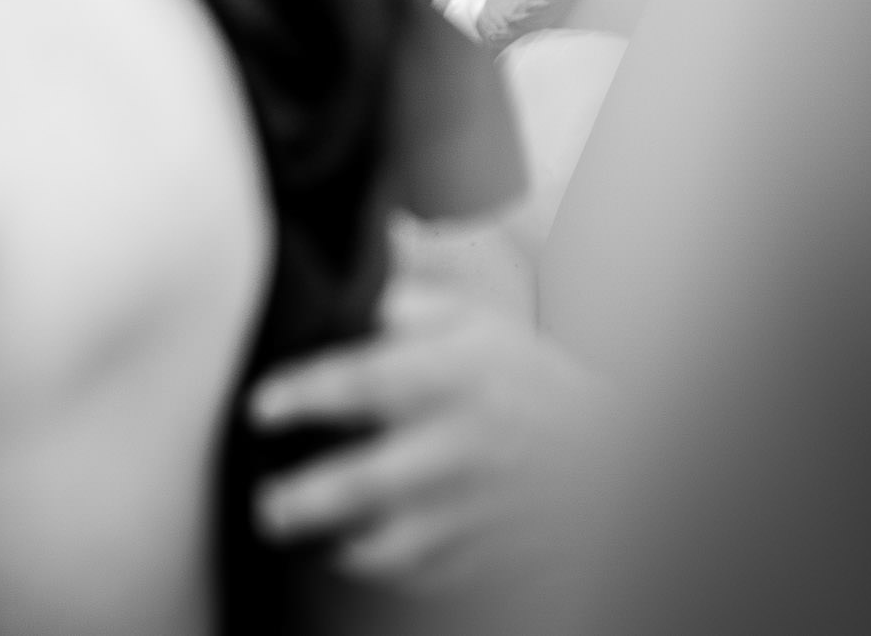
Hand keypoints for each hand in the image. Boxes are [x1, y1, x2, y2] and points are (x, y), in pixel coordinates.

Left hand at [250, 284, 608, 588]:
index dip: (305, 395)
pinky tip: (358, 560)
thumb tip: (363, 293)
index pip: (364, 383)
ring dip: (345, 550)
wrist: (611, 448)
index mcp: (454, 376)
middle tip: (266, 504)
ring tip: (306, 542)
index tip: (260, 409)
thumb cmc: (527, 377)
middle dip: (307, 498)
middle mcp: (463, 443)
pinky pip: (433, 574)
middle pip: (371, 480)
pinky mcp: (494, 547)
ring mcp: (479, 503)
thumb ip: (409, 302)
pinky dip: (393, 576)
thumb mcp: (476, 321)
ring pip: (400, 544)